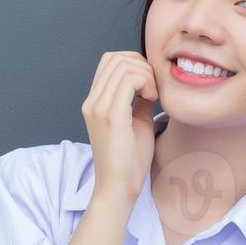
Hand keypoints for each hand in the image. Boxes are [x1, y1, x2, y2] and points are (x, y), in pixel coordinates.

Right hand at [82, 51, 159, 203]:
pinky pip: (129, 80)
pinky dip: (146, 82)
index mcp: (94, 103)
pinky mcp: (111, 115)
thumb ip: (139, 100)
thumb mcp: (136, 121)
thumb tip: (150, 83)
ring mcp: (99, 107)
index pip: (110, 61)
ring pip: (123, 65)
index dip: (134, 64)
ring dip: (145, 74)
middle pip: (115, 58)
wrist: (118, 187)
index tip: (149, 85)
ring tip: (153, 95)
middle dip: (141, 65)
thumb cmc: (128, 160)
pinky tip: (152, 99)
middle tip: (153, 88)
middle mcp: (92, 102)